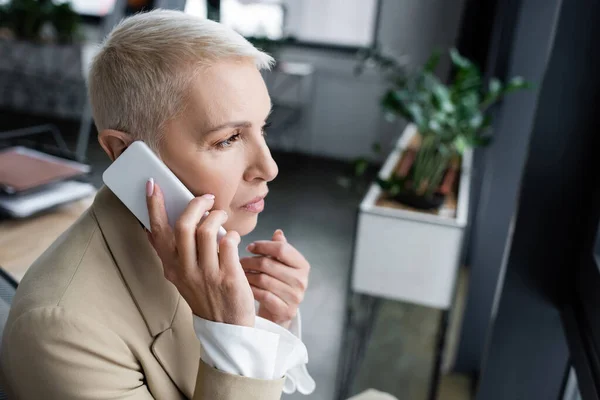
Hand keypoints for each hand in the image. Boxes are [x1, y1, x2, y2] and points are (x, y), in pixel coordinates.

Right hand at [146, 180, 254, 326]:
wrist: (226, 326)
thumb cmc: (205, 296)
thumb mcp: (179, 277)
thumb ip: (168, 254)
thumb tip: (150, 229)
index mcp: (171, 267)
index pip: (158, 230)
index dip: (153, 205)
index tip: (152, 185)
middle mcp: (186, 269)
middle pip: (184, 225)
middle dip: (195, 204)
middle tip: (206, 198)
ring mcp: (207, 273)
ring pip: (207, 230)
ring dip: (216, 216)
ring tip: (221, 216)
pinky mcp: (228, 276)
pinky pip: (228, 243)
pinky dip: (232, 234)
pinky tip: (233, 236)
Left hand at [241, 230, 309, 326]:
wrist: (278, 312)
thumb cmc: (277, 283)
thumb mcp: (281, 264)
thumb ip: (280, 248)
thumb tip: (278, 232)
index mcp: (302, 265)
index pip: (281, 249)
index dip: (263, 245)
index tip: (249, 247)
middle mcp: (302, 280)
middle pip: (269, 264)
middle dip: (250, 261)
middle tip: (238, 261)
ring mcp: (295, 296)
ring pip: (263, 279)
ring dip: (247, 275)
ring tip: (239, 273)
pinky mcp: (286, 310)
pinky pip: (263, 295)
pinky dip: (250, 289)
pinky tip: (243, 286)